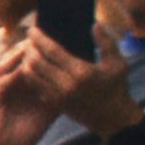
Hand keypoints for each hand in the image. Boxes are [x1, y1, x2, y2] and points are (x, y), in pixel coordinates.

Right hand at [0, 36, 63, 144]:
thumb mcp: (50, 107)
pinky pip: (2, 80)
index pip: (30, 59)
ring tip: (32, 45)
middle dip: (30, 44)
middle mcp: (9, 81)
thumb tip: (80, 76)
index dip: (42, 47)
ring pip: (7, 64)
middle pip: (17, 57)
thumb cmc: (29, 130)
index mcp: (22, 82)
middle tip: (43, 32)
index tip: (56, 35)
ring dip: (19, 54)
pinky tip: (24, 67)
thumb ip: (61, 91)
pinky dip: (13, 73)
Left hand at [15, 24, 141, 138]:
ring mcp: (58, 95)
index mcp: (82, 72)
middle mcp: (67, 84)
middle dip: (29, 48)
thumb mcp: (118, 64)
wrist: (113, 119)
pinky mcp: (54, 103)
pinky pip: (35, 86)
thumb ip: (106, 43)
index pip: (53, 52)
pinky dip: (29, 74)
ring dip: (26, 61)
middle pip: (37, 62)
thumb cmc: (117, 88)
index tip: (32, 29)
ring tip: (28, 51)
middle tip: (27, 38)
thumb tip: (94, 24)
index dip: (39, 39)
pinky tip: (30, 66)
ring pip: (32, 75)